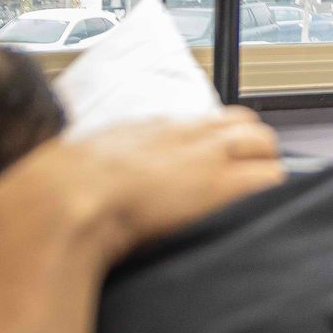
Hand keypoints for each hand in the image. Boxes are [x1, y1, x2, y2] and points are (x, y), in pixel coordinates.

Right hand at [6, 109, 282, 268]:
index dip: (225, 141)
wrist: (65, 199)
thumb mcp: (85, 163)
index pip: (211, 120)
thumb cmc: (61, 190)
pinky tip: (262, 212)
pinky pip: (269, 179)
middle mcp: (188, 135)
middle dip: (255, 151)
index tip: (225, 162)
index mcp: (154, 130)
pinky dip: (271, 192)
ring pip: (267, 146)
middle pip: (248, 126)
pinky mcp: (222, 184)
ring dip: (266, 170)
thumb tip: (100, 177)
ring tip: (257, 199)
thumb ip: (106, 161)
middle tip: (249, 181)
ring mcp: (209, 157)